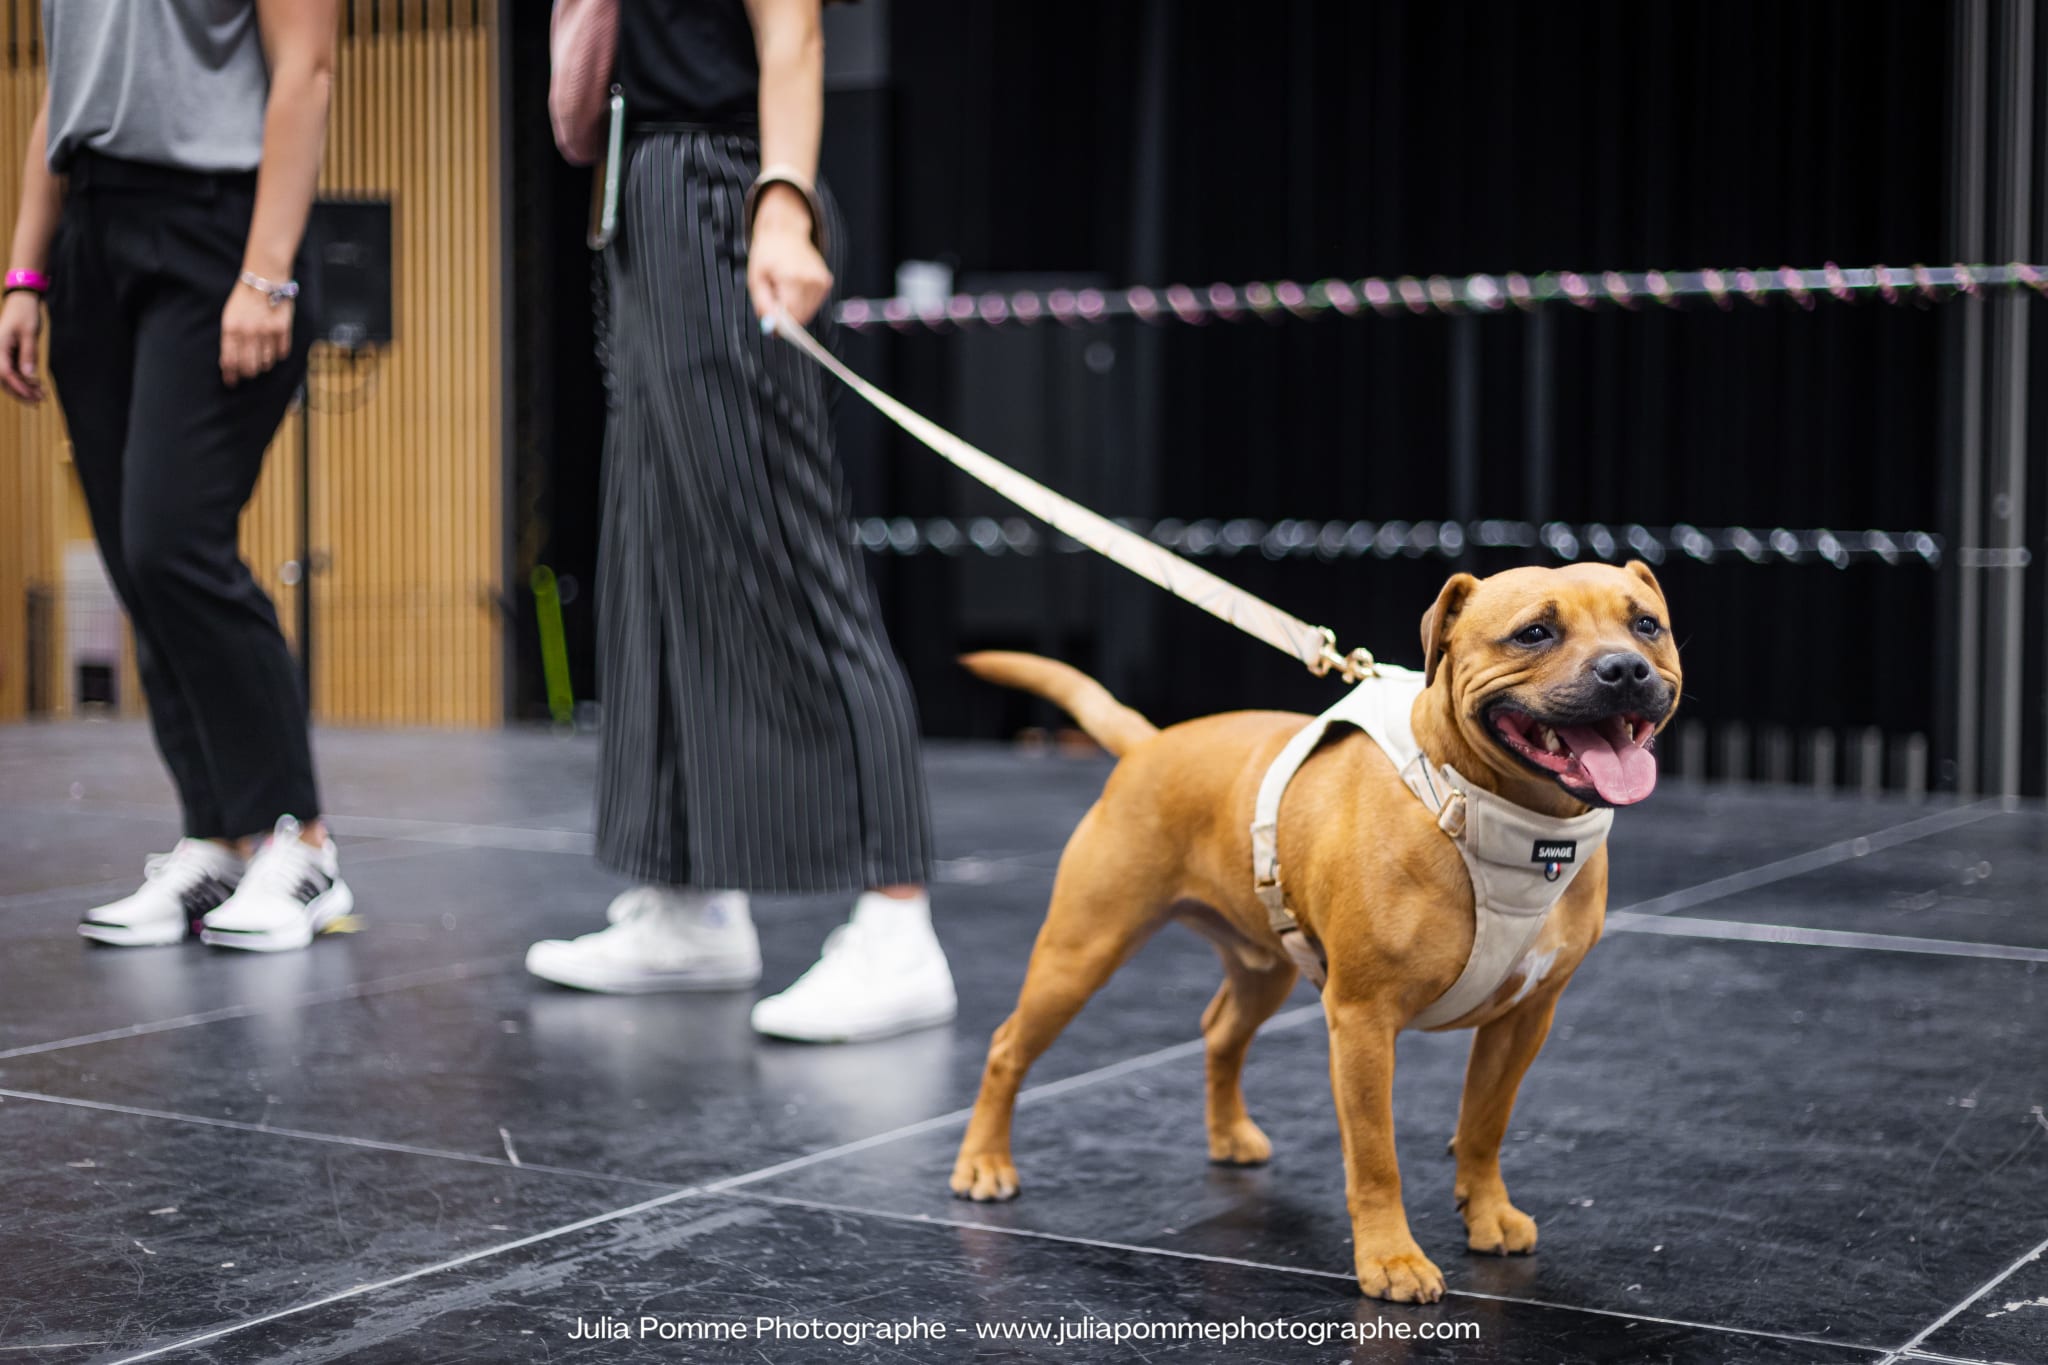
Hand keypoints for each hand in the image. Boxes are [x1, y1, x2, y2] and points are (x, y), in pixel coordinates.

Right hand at [0, 289, 43, 403]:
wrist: (21, 302)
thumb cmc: (25, 314)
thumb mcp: (29, 334)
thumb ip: (28, 354)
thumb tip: (29, 375)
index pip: (5, 373)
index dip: (19, 387)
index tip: (33, 396)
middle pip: (5, 379)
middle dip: (22, 392)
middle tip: (40, 401)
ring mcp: (0, 354)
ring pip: (8, 378)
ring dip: (24, 388)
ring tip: (41, 395)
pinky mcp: (7, 355)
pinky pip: (12, 371)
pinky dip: (24, 380)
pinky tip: (37, 385)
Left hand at [220, 280, 293, 386]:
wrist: (264, 280)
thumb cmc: (244, 300)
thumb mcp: (229, 317)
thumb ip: (229, 340)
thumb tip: (228, 364)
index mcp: (231, 329)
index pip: (230, 360)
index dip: (231, 375)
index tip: (231, 382)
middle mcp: (248, 332)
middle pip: (249, 366)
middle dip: (247, 373)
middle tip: (248, 373)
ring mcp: (266, 331)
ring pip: (265, 362)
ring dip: (263, 364)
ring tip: (261, 359)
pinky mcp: (282, 329)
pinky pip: (281, 353)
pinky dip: (277, 355)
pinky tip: (274, 350)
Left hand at [746, 185, 831, 327]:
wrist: (786, 232)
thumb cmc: (767, 255)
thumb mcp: (756, 279)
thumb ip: (763, 305)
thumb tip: (771, 329)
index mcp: (792, 278)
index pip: (791, 316)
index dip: (781, 326)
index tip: (772, 330)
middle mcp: (811, 280)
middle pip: (801, 318)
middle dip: (786, 319)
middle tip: (774, 306)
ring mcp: (821, 281)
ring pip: (807, 313)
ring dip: (794, 310)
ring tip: (783, 290)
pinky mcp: (826, 283)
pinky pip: (813, 305)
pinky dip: (802, 302)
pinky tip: (794, 286)